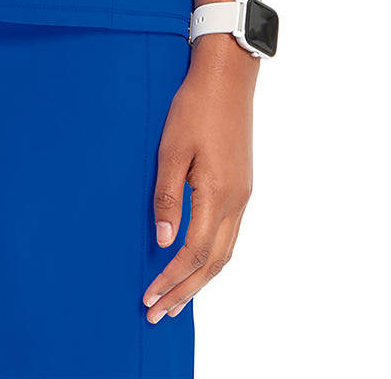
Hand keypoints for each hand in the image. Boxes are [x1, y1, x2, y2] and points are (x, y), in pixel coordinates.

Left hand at [142, 35, 256, 322]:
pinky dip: (212, 258)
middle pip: (213, 263)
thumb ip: (168, 197)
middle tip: (158, 313)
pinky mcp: (241, 185)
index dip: (171, 279)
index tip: (148, 297)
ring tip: (176, 298)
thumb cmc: (195, 107)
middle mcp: (236, 202)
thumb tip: (163, 242)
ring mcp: (242, 195)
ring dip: (200, 279)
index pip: (194, 253)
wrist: (228, 77)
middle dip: (185, 291)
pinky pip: (229, 236)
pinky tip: (197, 262)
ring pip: (225, 253)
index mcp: (218, 194)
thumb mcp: (171, 149)